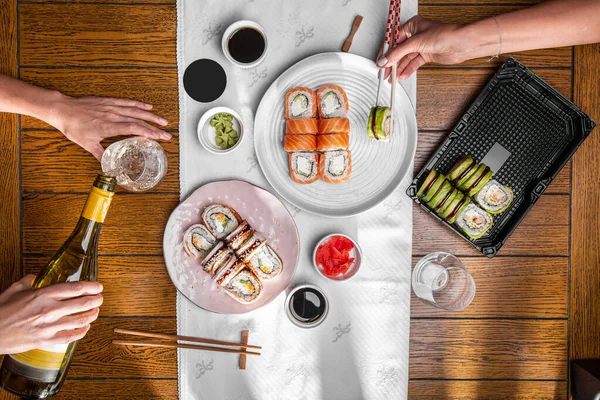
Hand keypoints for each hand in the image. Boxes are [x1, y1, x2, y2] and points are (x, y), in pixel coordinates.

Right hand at [0, 275, 103, 354]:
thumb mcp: (15, 289)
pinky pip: (70, 337)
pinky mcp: (46, 341)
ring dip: (92, 315)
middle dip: (97, 300)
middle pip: (82, 303)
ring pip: (80, 320)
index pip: (75, 288)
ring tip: (95, 311)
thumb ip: (29, 280)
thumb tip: (37, 277)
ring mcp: (49, 327)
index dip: (92, 287)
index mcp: (43, 295)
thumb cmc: (1, 310)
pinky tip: (85, 327)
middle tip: (100, 298)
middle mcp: (49, 310)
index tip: (99, 286)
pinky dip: (82, 331)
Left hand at [50, 94, 171, 160]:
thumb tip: (109, 166)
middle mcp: (113, 115)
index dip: (148, 132)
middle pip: (138, 120)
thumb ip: (100, 154)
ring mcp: (111, 107)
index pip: (133, 129)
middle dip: (154, 127)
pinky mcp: (108, 101)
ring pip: (135, 110)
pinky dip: (138, 104)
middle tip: (166, 132)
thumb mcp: (86, 144)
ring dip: (150, 115)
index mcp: (108, 127)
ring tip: (162, 120)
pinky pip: (126, 102)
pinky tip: (147, 106)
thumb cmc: (73, 126)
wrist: (63, 110)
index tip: (159, 137)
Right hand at [376, 16, 465, 80]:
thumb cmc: (444, 35)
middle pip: (398, 51)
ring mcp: (420, 46)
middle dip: (391, 63)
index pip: (393, 40)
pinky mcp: (426, 55)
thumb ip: (398, 53)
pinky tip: (402, 75)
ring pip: (405, 59)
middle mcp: (415, 35)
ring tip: (392, 78)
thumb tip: (385, 60)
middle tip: (384, 73)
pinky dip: (407, 70)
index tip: (379, 62)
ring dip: (399, 69)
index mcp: (411, 26)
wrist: (461, 44)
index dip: (385, 52)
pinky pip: (413, 63)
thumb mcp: (415, 42)